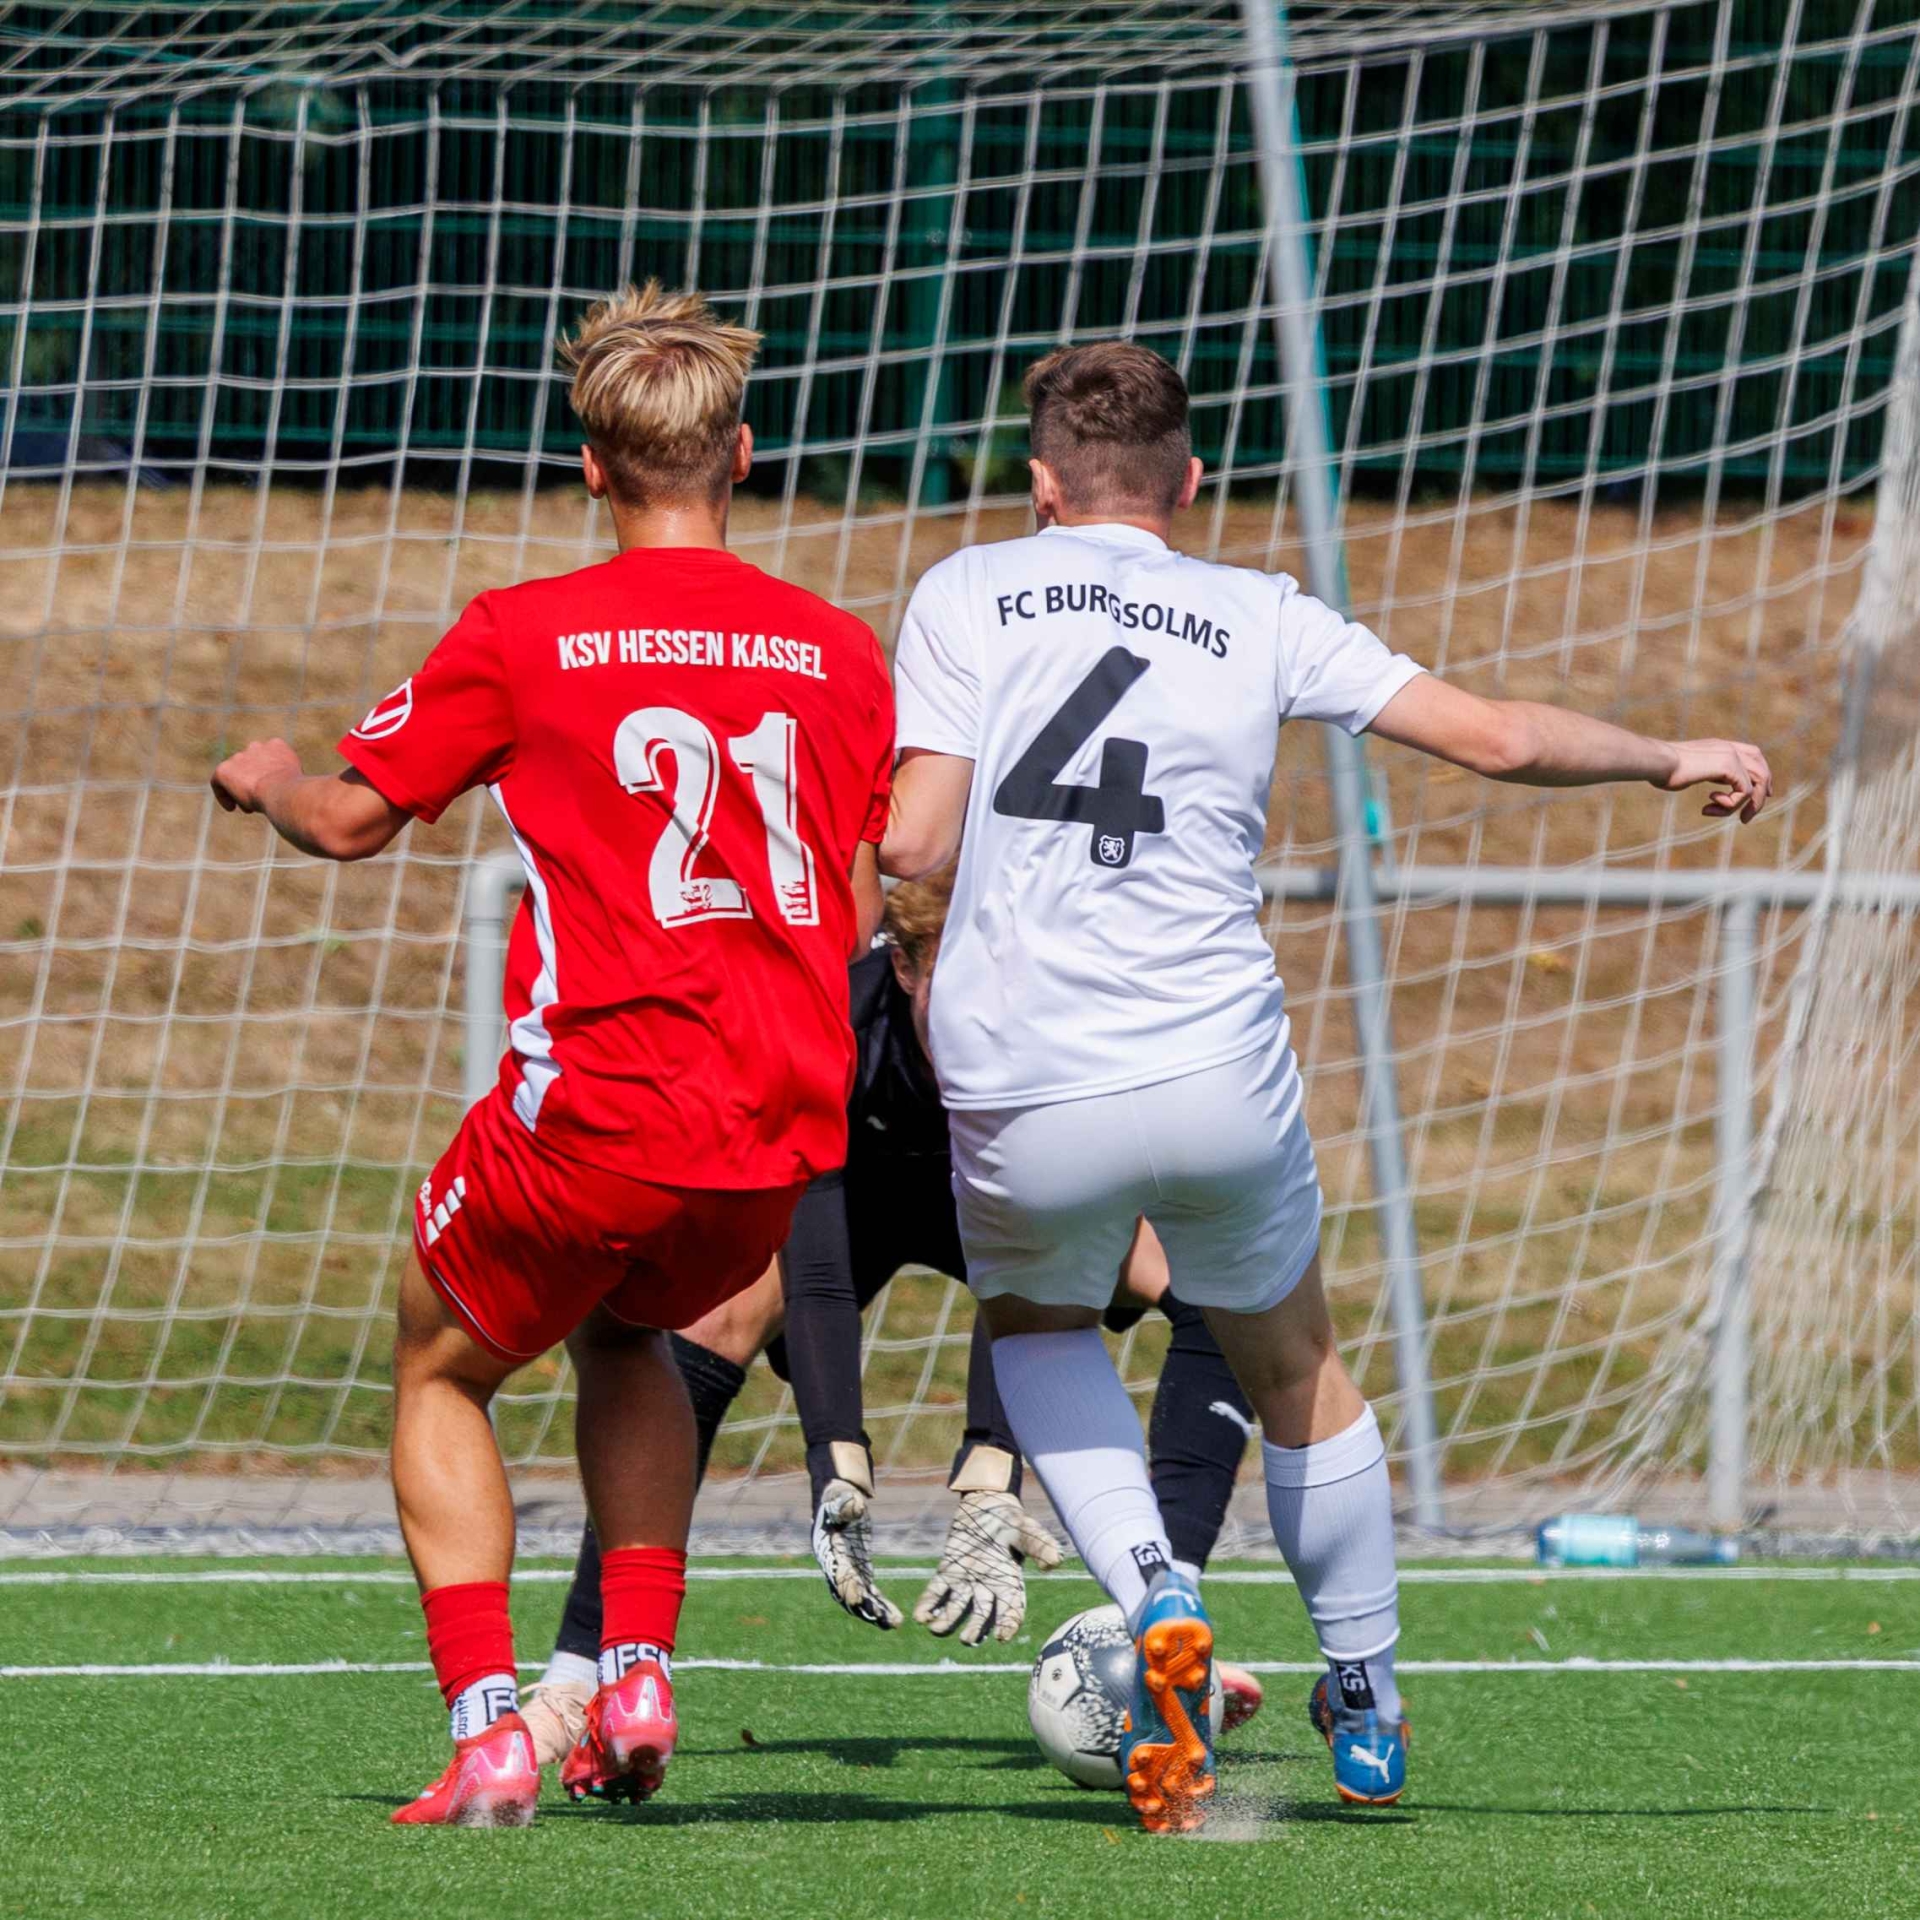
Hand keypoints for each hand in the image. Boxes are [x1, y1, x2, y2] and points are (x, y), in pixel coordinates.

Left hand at [212, 738, 302, 814]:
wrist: (283, 792)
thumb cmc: (296, 793)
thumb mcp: (298, 782)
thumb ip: (286, 779)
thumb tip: (284, 791)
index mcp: (277, 745)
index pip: (269, 757)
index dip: (269, 774)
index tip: (272, 789)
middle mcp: (256, 747)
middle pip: (250, 764)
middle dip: (253, 780)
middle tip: (259, 798)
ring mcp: (239, 757)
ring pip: (236, 774)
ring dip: (241, 790)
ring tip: (249, 806)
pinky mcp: (224, 770)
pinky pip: (218, 782)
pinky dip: (224, 796)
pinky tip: (232, 808)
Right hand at [810, 1478, 901, 1630]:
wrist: (838, 1503)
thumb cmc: (838, 1498)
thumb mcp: (839, 1498)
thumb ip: (844, 1504)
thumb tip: (855, 1507)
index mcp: (827, 1550)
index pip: (836, 1571)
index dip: (846, 1584)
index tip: (858, 1597)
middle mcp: (835, 1567)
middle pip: (847, 1593)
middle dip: (862, 1606)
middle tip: (879, 1617)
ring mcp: (848, 1574)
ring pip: (860, 1600)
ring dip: (875, 1613)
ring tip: (895, 1623)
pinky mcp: (860, 1574)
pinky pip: (871, 1595)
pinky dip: (881, 1607)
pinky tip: (896, 1618)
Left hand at [914, 1490, 1064, 1646]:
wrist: (988, 1502)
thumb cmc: (1011, 1519)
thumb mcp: (1028, 1530)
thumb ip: (1040, 1546)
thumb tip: (1055, 1561)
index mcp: (1010, 1582)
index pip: (1011, 1610)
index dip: (1008, 1624)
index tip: (1003, 1636)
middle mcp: (988, 1587)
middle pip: (982, 1614)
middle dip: (974, 1629)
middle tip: (966, 1638)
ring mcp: (967, 1580)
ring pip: (956, 1607)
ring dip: (946, 1620)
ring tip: (936, 1629)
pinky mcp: (948, 1570)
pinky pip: (937, 1590)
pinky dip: (928, 1603)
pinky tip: (920, 1615)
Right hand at [1659, 739, 1772, 822]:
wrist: (1656, 761)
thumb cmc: (1660, 769)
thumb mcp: (1686, 771)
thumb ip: (1698, 772)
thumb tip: (1691, 778)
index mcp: (1719, 747)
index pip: (1753, 755)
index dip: (1760, 775)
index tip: (1756, 796)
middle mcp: (1728, 748)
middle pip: (1761, 769)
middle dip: (1759, 796)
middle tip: (1746, 818)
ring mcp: (1731, 755)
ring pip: (1756, 784)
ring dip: (1749, 805)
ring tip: (1737, 819)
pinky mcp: (1729, 766)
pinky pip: (1744, 792)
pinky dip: (1730, 805)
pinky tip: (1709, 805)